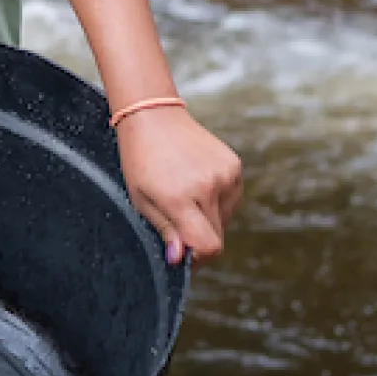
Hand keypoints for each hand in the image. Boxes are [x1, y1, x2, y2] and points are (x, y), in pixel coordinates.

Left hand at [116, 105, 242, 264]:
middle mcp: (207, 186)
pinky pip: (232, 200)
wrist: (154, 116)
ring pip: (225, 220)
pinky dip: (218, 202)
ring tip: (186, 198)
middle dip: (199, 239)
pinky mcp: (235, 166)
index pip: (208, 246)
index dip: (198, 259)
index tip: (184, 256)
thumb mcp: (141, 200)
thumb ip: (165, 230)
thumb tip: (181, 259)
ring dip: (209, 220)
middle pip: (217, 236)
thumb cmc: (141, 159)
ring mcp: (225, 174)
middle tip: (179, 226)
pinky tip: (198, 186)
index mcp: (180, 197)